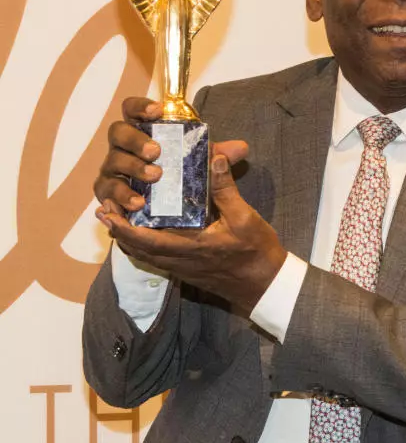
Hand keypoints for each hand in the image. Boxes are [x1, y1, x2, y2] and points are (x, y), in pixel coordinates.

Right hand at [94, 97, 248, 214]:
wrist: (166, 209)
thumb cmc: (180, 176)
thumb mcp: (201, 165)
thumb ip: (219, 155)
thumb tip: (241, 148)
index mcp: (141, 132)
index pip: (132, 110)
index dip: (140, 107)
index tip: (158, 111)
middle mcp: (122, 147)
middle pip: (118, 133)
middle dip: (136, 140)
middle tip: (156, 152)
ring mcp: (113, 169)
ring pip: (113, 163)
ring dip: (132, 169)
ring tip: (154, 178)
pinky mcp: (109, 194)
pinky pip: (107, 194)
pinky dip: (120, 198)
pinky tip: (136, 204)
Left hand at [96, 150, 287, 311]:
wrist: (265, 284)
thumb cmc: (256, 251)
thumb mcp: (244, 217)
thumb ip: (225, 189)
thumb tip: (214, 158)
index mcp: (191, 245)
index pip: (147, 239)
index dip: (123, 226)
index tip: (108, 210)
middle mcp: (180, 259)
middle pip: (137, 248)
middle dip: (117, 229)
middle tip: (104, 210)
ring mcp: (182, 268)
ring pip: (144, 255)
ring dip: (127, 238)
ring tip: (115, 219)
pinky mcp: (187, 272)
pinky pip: (155, 259)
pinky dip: (142, 246)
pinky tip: (142, 234)